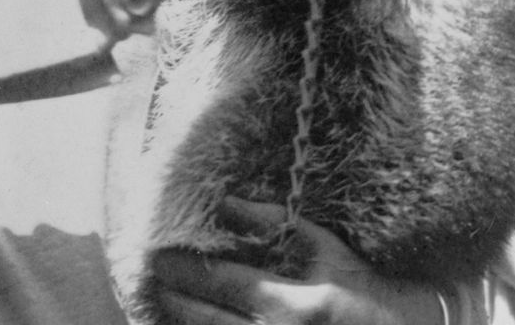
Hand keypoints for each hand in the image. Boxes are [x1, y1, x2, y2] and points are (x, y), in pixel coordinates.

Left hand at [152, 199, 443, 324]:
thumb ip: (274, 223)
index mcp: (296, 306)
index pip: (223, 285)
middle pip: (208, 321)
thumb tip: (225, 202)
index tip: (158, 256)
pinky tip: (193, 321)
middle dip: (174, 298)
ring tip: (164, 304)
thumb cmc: (363, 286)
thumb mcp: (324, 249)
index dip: (185, 269)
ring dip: (186, 322)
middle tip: (151, 278)